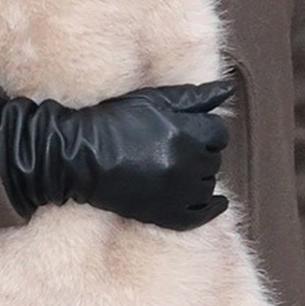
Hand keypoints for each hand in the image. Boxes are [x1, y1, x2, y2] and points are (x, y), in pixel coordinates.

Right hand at [0, 79, 236, 230]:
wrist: (76, 155)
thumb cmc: (112, 121)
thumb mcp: (153, 99)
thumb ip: (194, 96)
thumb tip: (229, 89)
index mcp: (185, 133)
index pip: (219, 134)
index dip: (207, 131)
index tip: (193, 131)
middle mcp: (186, 163)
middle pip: (214, 159)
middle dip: (202, 152)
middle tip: (179, 149)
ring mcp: (176, 192)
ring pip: (208, 185)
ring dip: (201, 177)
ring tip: (180, 169)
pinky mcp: (164, 214)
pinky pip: (199, 215)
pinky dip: (209, 209)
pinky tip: (215, 202)